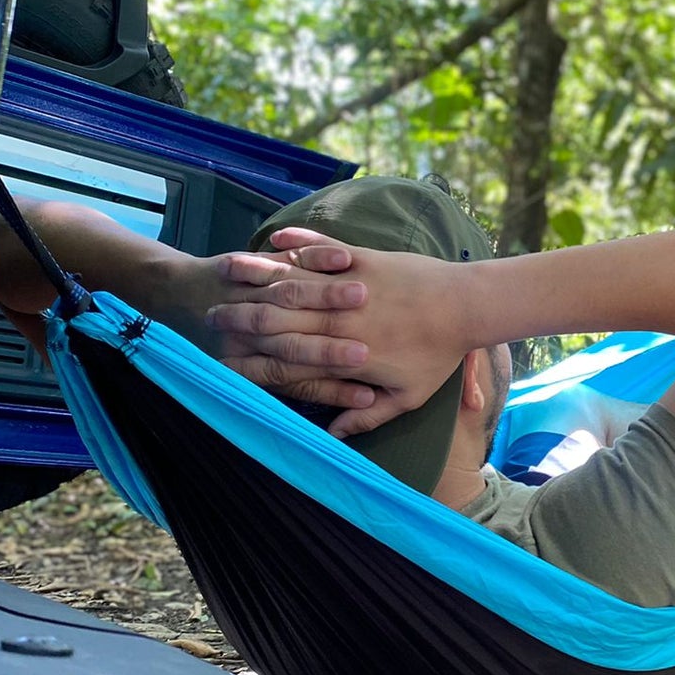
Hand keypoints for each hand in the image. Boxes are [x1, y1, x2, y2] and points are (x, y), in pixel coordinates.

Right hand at [206, 226, 469, 435]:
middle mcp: (341, 318)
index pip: (290, 358)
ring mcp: (350, 284)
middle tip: (207, 314)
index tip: (223, 359)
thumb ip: (368, 415)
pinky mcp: (362, 257)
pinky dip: (296, 242)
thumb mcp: (408, 395)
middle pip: (280, 317)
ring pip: (295, 281)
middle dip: (241, 316)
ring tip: (228, 274)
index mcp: (347, 354)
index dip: (255, 357)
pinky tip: (272, 239)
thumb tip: (336, 435)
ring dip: (258, 277)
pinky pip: (321, 248)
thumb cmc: (439, 354)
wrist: (467, 306)